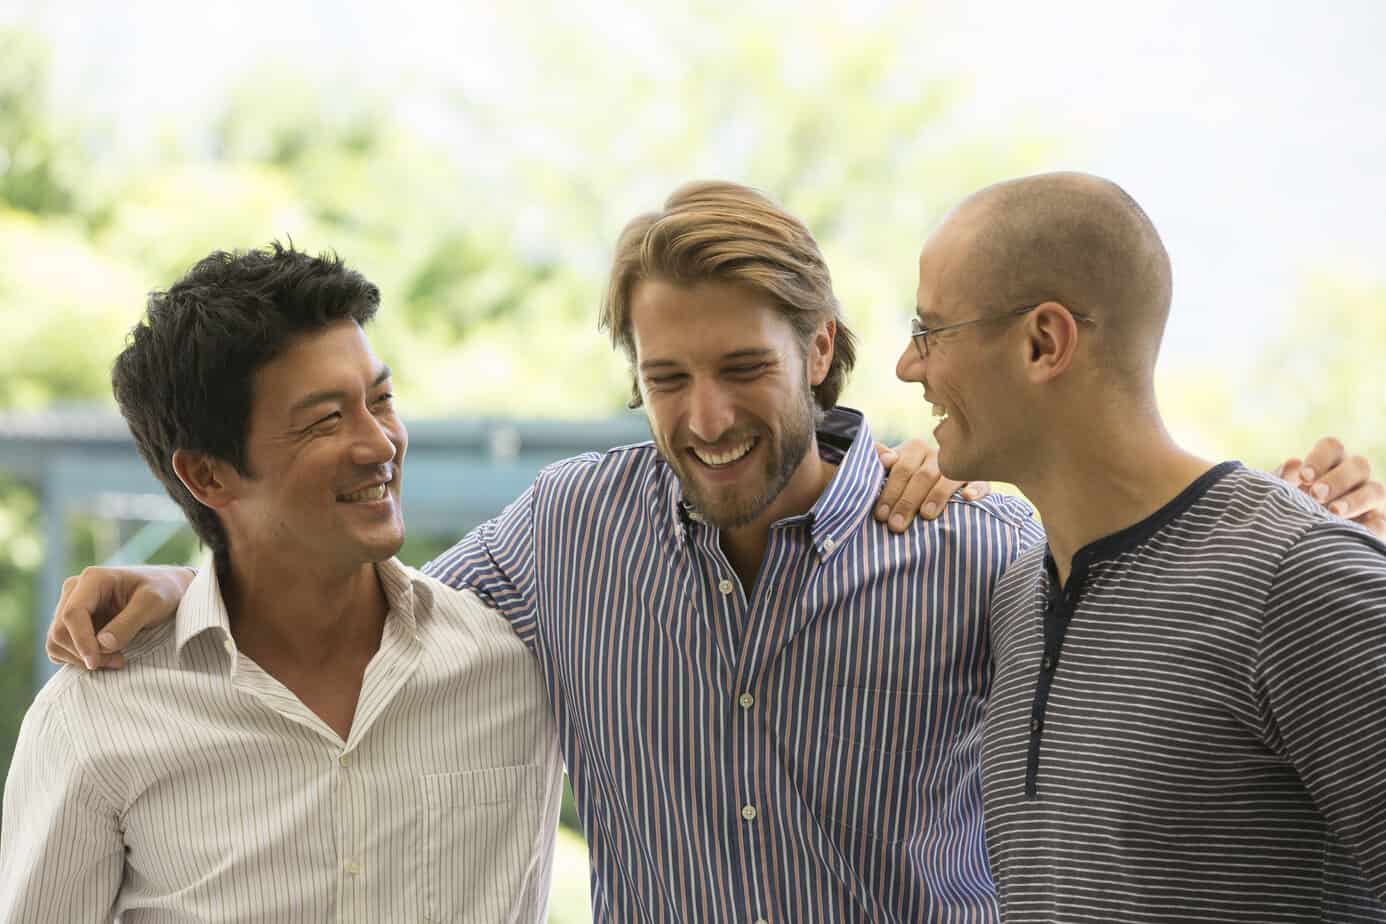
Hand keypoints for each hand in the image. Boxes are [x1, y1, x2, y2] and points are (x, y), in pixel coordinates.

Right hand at [46, 565, 193, 669]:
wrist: (168, 591)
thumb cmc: (163, 592)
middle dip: (84, 653)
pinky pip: (61, 648)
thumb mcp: (154, 603)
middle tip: (119, 662)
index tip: (95, 663)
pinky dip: (78, 659)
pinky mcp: (72, 623)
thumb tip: (102, 644)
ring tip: (116, 661)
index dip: (81, 641)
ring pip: (56, 642)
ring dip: (80, 659)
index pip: (72, 614)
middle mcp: (75, 591)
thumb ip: (129, 622)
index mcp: (92, 579)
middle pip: (60, 631)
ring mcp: (70, 606)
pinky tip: (107, 658)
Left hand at [873, 439, 990, 532]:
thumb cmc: (905, 482)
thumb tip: (884, 458)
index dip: (890, 492)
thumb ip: (879, 463)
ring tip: (926, 515)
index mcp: (915, 449)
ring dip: (937, 496)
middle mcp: (938, 455)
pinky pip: (980, 482)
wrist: (932, 486)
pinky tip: (968, 498)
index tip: (881, 516)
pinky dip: (975, 489)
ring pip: (948, 478)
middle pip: (923, 476)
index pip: (902, 468)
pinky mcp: (979, 480)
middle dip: (907, 502)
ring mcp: (959, 467)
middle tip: (896, 525)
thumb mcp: (889, 472)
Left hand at [1274, 436, 1384, 538]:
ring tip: (1333, 513)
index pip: (1332, 447)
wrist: (1301, 544)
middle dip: (1337, 479)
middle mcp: (1355, 478)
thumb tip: (1293, 463)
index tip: (1303, 477)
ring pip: (1375, 491)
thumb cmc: (1289, 510)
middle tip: (1315, 495)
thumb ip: (1282, 479)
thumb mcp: (1281, 495)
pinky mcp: (1379, 524)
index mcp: (1330, 464)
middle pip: (1359, 465)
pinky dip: (1369, 527)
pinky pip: (1381, 523)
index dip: (1319, 458)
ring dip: (1354, 501)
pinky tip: (1349, 534)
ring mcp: (1370, 501)